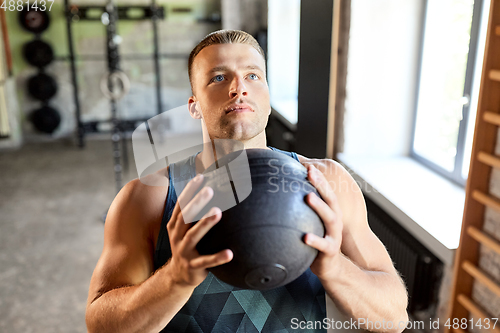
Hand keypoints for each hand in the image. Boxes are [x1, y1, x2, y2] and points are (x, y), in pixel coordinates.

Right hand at [167, 174, 232, 286]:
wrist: (178, 276)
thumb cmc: (187, 246)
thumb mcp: (184, 229)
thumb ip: (192, 213)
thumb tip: (208, 188)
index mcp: (175, 226)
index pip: (181, 205)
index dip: (189, 191)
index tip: (200, 177)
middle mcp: (177, 237)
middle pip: (186, 217)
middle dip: (197, 202)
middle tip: (210, 190)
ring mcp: (184, 252)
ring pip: (194, 236)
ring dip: (205, 223)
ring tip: (217, 211)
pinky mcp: (194, 267)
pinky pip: (206, 262)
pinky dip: (218, 258)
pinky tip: (230, 253)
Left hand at [304, 164, 343, 279]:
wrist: (331, 268)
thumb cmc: (317, 242)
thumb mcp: (312, 225)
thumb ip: (302, 212)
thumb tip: (280, 198)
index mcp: (331, 213)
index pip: (326, 192)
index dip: (319, 179)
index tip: (309, 166)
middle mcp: (335, 221)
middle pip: (330, 199)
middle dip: (321, 184)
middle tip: (310, 172)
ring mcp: (334, 235)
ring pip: (330, 218)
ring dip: (319, 206)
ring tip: (308, 197)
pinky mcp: (331, 251)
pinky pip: (323, 245)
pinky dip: (314, 240)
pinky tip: (304, 237)